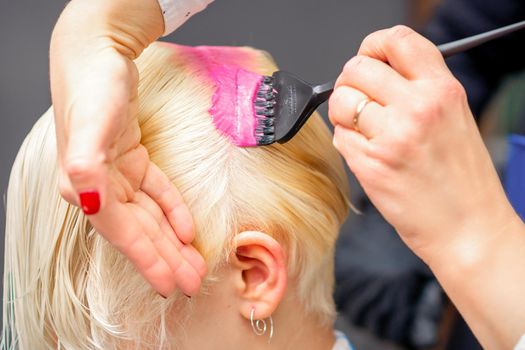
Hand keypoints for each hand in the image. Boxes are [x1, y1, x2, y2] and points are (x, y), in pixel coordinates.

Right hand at [50, 0, 205, 296]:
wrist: (99, 53)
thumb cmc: (93, 86)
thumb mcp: (91, 124)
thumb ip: (87, 165)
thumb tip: (86, 202)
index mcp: (85, 186)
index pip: (123, 233)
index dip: (148, 261)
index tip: (172, 285)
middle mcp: (99, 185)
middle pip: (139, 232)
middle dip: (166, 259)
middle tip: (192, 283)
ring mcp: (116, 173)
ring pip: (149, 217)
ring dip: (172, 242)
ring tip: (194, 264)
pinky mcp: (131, 158)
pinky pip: (156, 192)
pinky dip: (172, 210)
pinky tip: (186, 228)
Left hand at [328, 25, 517, 262]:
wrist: (468, 229)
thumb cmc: (462, 179)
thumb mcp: (454, 117)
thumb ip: (418, 89)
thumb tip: (375, 72)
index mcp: (442, 89)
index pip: (396, 40)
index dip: (372, 46)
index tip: (367, 59)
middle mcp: (417, 107)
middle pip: (356, 68)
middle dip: (350, 83)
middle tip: (359, 101)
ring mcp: (392, 136)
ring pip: (340, 102)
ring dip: (344, 115)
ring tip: (365, 132)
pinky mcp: (371, 165)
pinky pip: (339, 137)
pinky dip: (347, 144)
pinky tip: (369, 156)